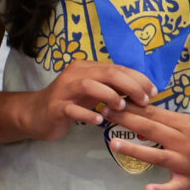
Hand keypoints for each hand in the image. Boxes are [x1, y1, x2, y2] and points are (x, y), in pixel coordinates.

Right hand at [20, 58, 159, 141]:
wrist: (36, 114)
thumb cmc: (70, 103)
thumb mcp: (92, 92)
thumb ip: (113, 88)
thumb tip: (142, 90)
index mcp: (86, 68)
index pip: (117, 68)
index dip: (138, 79)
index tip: (153, 92)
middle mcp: (75, 75)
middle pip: (107, 73)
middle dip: (131, 86)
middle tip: (144, 102)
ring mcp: (64, 90)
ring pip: (89, 85)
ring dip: (110, 96)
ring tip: (122, 108)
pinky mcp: (56, 107)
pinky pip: (73, 110)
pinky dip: (89, 115)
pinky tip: (99, 121)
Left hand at [110, 105, 189, 189]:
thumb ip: (165, 119)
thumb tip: (136, 111)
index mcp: (186, 125)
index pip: (154, 113)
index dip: (131, 107)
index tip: (111, 102)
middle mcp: (186, 143)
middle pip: (152, 130)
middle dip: (126, 121)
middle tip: (104, 114)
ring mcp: (187, 164)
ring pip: (158, 156)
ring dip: (135, 151)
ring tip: (113, 144)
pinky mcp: (189, 182)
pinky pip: (174, 187)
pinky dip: (162, 189)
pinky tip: (147, 189)